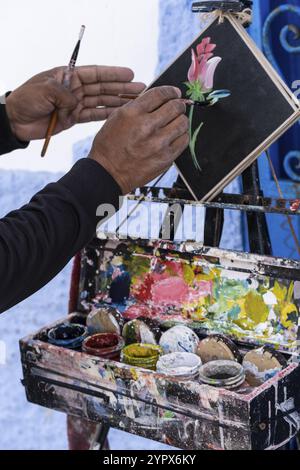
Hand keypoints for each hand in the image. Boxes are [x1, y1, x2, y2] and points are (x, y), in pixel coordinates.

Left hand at [5, 66, 144, 141]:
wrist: (16, 121)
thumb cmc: (26, 99)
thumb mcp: (44, 90)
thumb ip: (65, 94)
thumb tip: (78, 104)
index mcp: (68, 76)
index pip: (95, 73)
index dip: (113, 73)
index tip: (130, 73)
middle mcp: (74, 89)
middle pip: (103, 88)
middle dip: (122, 88)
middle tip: (140, 89)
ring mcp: (75, 104)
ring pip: (101, 102)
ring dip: (118, 102)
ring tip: (136, 101)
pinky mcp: (73, 118)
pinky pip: (94, 116)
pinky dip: (106, 115)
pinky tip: (120, 114)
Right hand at [89, 86, 188, 193]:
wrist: (108, 173)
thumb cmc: (110, 146)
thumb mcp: (116, 118)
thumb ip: (136, 106)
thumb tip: (157, 98)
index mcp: (132, 113)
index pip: (160, 94)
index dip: (171, 91)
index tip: (174, 93)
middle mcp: (147, 126)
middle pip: (175, 106)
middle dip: (178, 104)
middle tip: (177, 107)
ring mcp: (158, 143)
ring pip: (183, 122)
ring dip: (180, 120)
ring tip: (175, 122)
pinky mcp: (166, 157)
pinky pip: (184, 140)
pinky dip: (182, 135)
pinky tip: (175, 136)